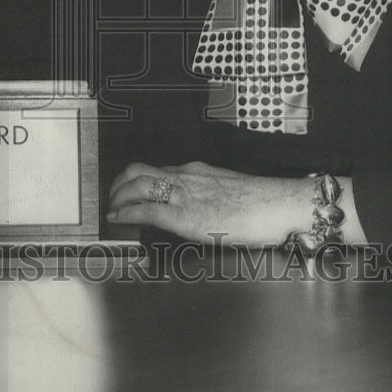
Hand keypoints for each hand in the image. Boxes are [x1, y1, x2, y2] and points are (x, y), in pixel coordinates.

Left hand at [107, 161, 315, 246]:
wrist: (280, 204)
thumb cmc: (263, 203)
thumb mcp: (228, 192)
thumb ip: (208, 196)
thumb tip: (200, 208)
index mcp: (196, 173)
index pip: (156, 171)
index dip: (134, 180)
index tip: (126, 190)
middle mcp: (186, 178)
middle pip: (138, 171)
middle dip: (118, 185)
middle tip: (111, 199)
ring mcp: (185, 195)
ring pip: (137, 185)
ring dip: (118, 198)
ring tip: (111, 210)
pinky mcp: (186, 216)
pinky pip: (147, 210)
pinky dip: (127, 213)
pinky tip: (119, 220)